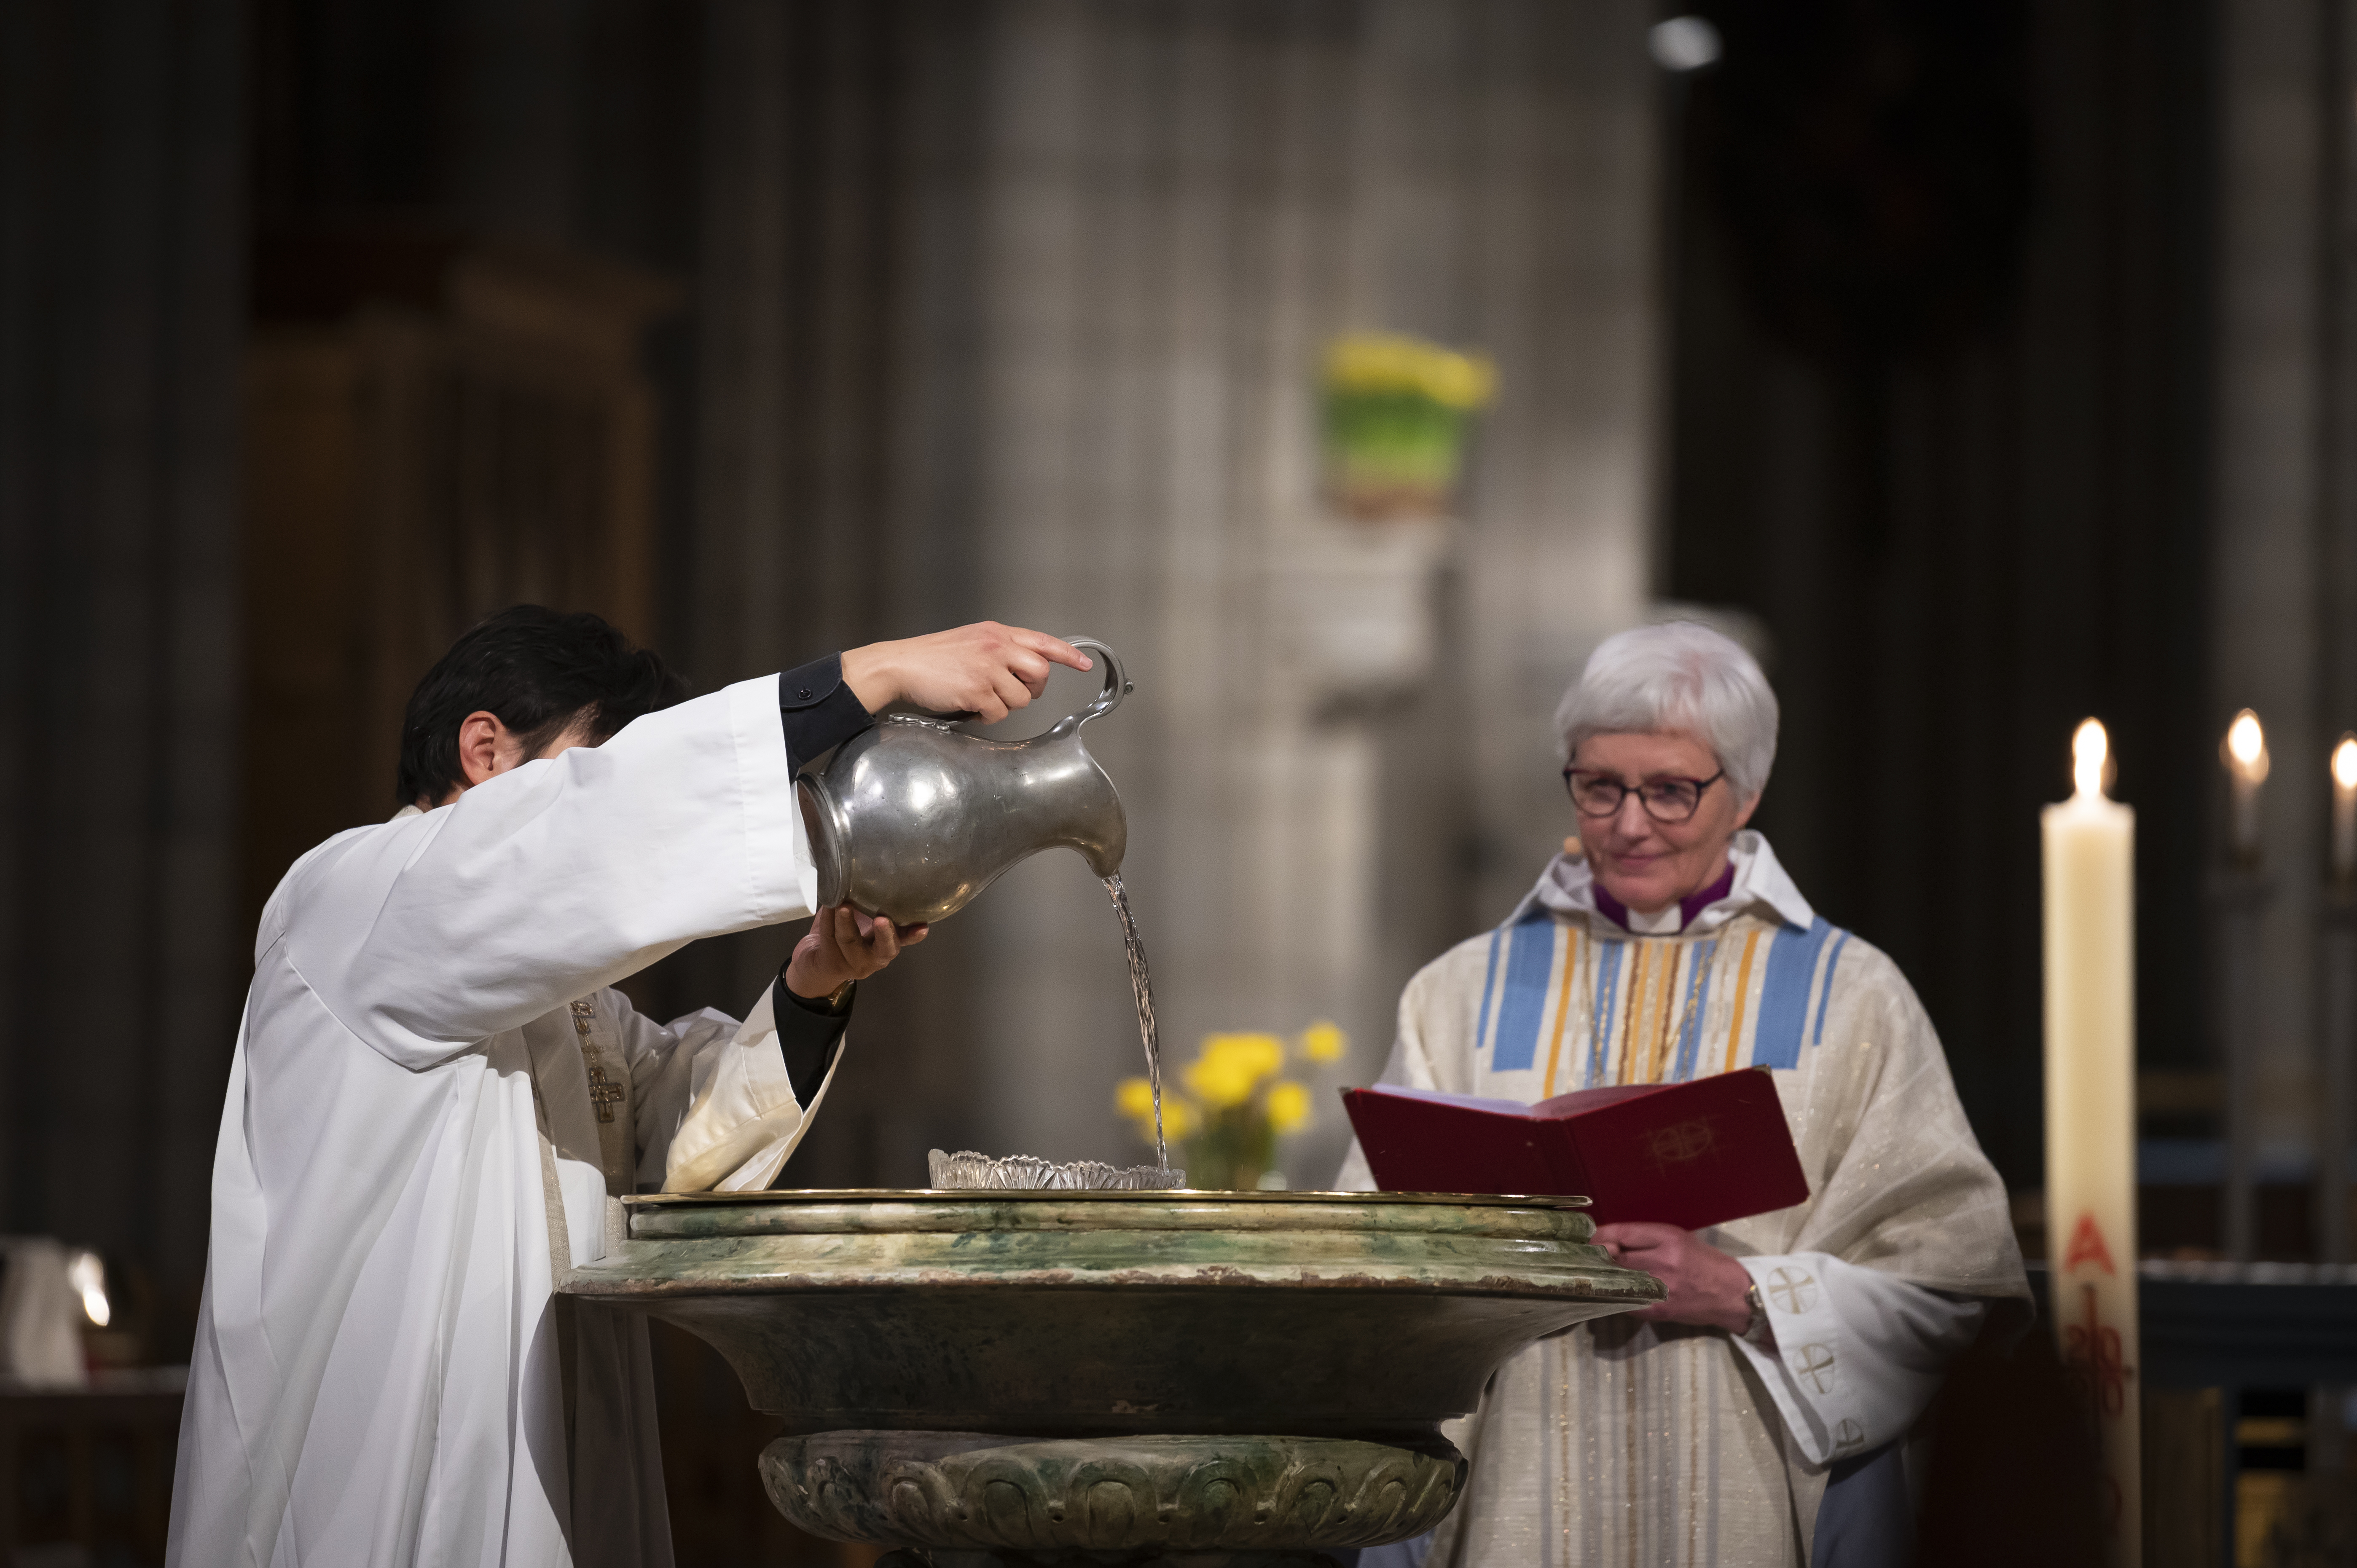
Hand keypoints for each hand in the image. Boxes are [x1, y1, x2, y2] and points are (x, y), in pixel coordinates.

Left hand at [783, 907, 929, 998]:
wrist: (817, 959)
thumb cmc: (844, 933)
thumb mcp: (863, 919)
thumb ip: (873, 905)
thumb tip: (879, 871)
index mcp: (887, 944)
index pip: (905, 939)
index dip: (914, 934)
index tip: (922, 926)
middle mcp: (875, 957)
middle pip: (885, 949)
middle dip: (885, 934)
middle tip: (882, 919)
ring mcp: (854, 962)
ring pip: (851, 942)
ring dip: (846, 921)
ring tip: (844, 905)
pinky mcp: (832, 962)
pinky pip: (830, 938)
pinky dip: (829, 920)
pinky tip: (829, 906)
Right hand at [840, 623, 1092, 723]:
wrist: (901, 665)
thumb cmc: (933, 657)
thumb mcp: (971, 640)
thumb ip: (1000, 648)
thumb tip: (1027, 665)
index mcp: (996, 633)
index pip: (1043, 641)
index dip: (1067, 654)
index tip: (1084, 663)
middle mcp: (996, 647)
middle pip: (1040, 673)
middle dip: (1031, 689)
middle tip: (1012, 691)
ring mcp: (987, 668)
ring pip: (1020, 699)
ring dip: (1003, 705)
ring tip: (979, 696)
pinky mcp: (977, 690)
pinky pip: (998, 713)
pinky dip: (985, 715)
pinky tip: (969, 705)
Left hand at [1591, 1222, 1754, 1332]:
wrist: (1733, 1295)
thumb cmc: (1706, 1262)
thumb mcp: (1681, 1239)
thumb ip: (1648, 1239)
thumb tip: (1611, 1241)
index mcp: (1669, 1238)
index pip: (1622, 1233)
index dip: (1600, 1236)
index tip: (1590, 1239)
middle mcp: (1664, 1261)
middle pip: (1615, 1257)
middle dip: (1599, 1257)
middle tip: (1589, 1258)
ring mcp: (1661, 1287)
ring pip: (1617, 1280)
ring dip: (1604, 1278)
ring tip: (1597, 1275)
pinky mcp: (1659, 1310)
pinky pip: (1625, 1302)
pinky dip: (1616, 1296)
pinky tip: (1612, 1293)